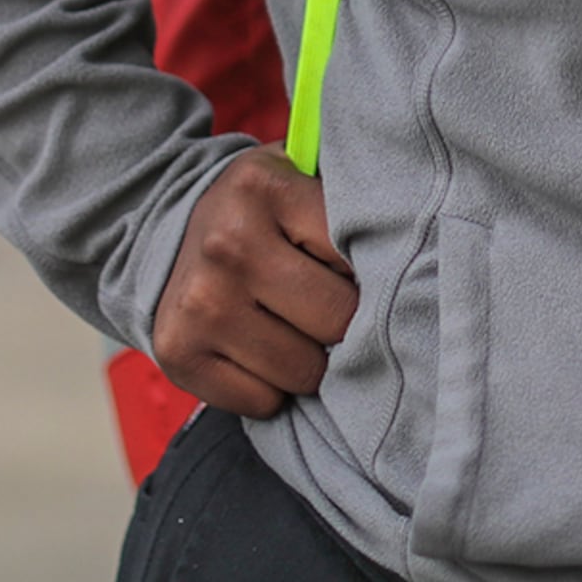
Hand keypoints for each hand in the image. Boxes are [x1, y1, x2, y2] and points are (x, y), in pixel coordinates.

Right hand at [150, 148, 357, 417]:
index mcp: (266, 189)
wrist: (164, 230)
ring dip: (308, 362)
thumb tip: (418, 251)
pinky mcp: (177, 353)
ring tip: (290, 327)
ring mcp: (200, 304)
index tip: (354, 271)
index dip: (363, 273)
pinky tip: (258, 351)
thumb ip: (352, 203)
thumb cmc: (259, 212)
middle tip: (324, 306)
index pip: (356, 257)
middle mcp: (229, 245)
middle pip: (336, 321)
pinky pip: (261, 402)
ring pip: (302, 372)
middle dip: (342, 323)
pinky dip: (269, 389)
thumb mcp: (300, 179)